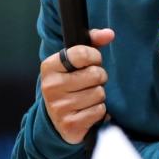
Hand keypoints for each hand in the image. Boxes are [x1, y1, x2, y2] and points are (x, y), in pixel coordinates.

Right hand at [39, 28, 114, 143]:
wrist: (57, 118)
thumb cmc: (71, 82)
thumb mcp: (76, 61)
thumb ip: (92, 42)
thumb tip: (109, 34)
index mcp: (49, 66)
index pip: (82, 53)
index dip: (94, 56)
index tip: (92, 61)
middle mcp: (51, 86)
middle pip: (95, 74)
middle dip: (99, 77)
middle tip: (90, 82)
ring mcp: (59, 107)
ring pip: (99, 93)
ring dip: (99, 95)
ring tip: (87, 97)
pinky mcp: (69, 124)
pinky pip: (99, 111)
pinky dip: (99, 111)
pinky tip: (87, 111)